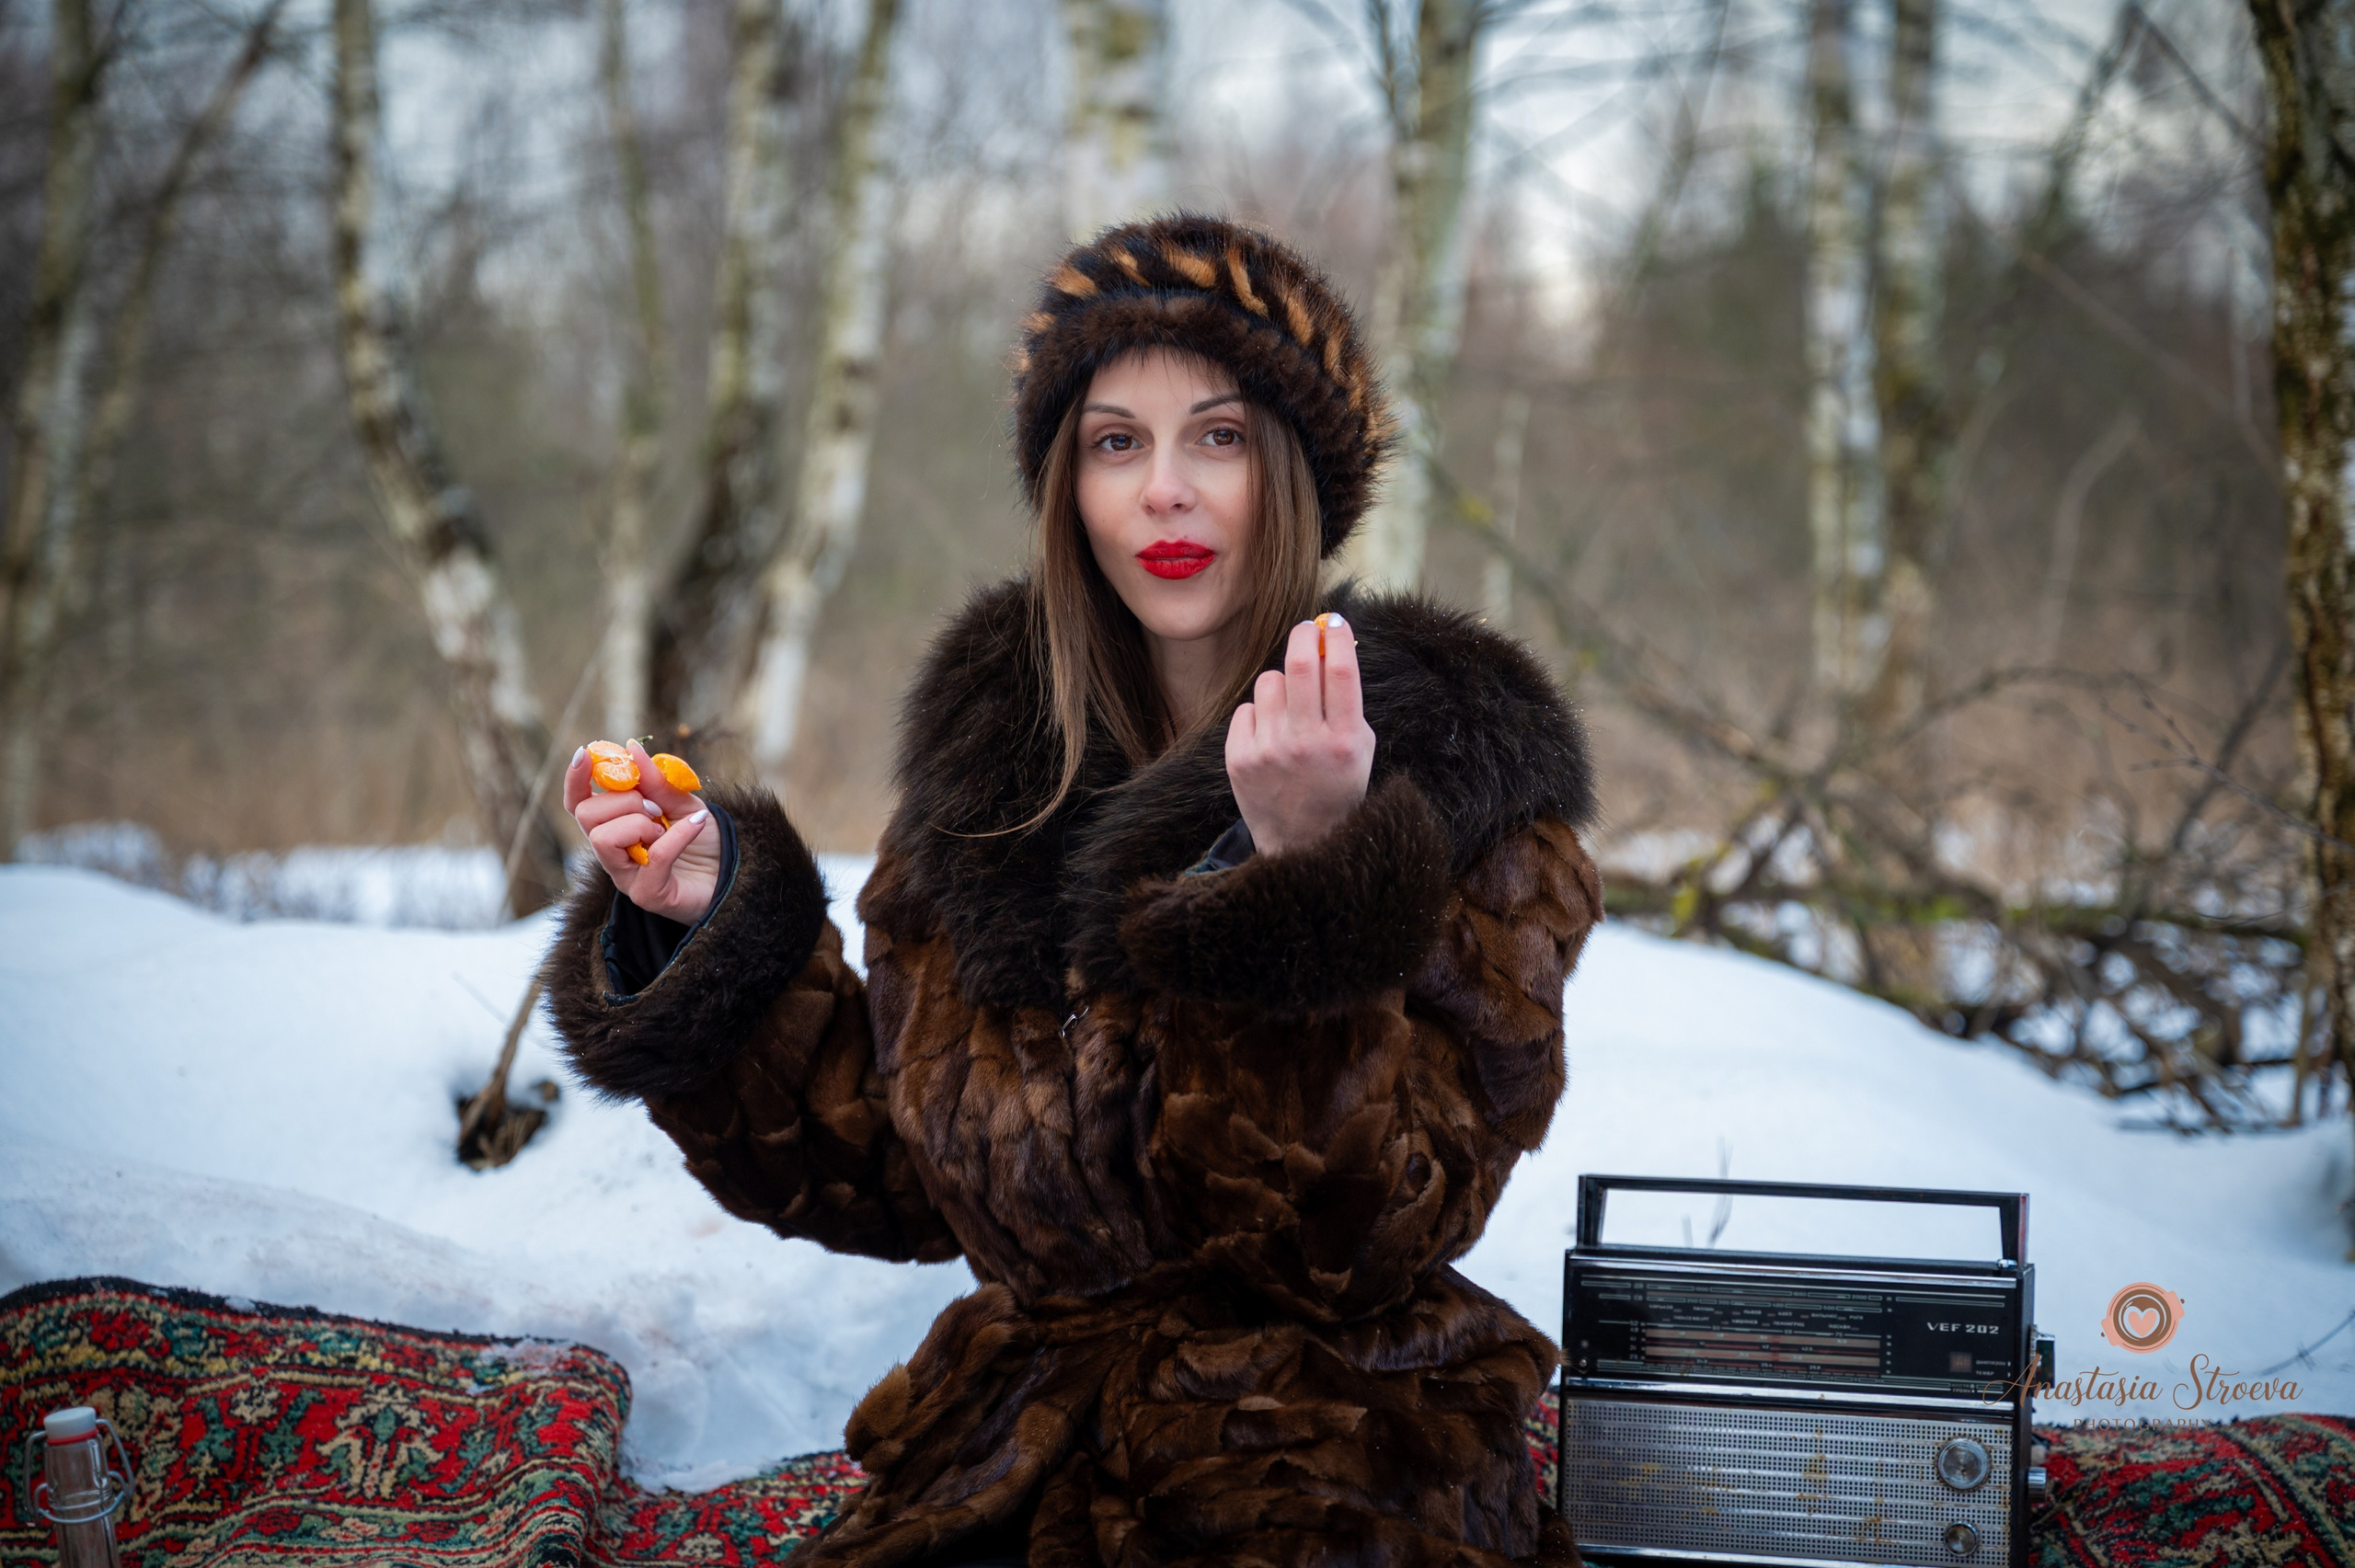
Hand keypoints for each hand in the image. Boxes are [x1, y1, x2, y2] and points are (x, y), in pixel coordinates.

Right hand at [565, 740, 720, 922]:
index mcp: (614, 827)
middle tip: (654, 808)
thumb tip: (631, 748)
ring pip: (603, 839)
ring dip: (638, 823)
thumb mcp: (683, 803)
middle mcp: (613, 853)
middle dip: (622, 800)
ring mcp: (627, 877)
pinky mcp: (648, 894)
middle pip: (587, 816)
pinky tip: (697, 824)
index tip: (583, 753)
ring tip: (664, 827)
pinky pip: (654, 858)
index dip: (574, 779)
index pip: (578, 804)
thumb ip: (657, 782)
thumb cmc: (704, 840)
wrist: (735, 873)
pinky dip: (678, 835)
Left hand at [1225, 614, 1375, 855]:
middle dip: (1304, 635)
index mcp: (1345, 741)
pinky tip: (1271, 738)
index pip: (1341, 670)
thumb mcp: (1360, 747)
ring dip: (1282, 684)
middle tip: (1306, 629)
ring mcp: (1269, 751)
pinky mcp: (1239, 759)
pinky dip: (1260, 715)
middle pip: (1300, 664)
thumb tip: (1329, 642)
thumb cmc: (1337, 785)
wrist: (1302, 844)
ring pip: (1270, 682)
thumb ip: (1348, 700)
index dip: (1337, 637)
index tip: (1335, 621)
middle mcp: (1306, 744)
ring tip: (1291, 711)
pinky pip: (1247, 709)